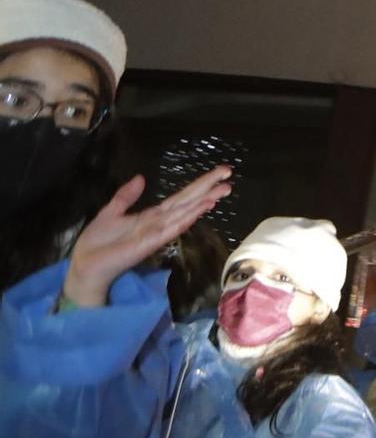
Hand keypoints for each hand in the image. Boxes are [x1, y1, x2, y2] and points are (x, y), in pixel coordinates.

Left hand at [63, 166, 232, 307]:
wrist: (84, 265)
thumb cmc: (96, 243)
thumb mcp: (111, 212)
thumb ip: (126, 196)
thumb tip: (142, 177)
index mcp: (152, 215)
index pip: (181, 197)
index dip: (200, 184)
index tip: (219, 172)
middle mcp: (160, 222)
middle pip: (189, 201)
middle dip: (209, 188)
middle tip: (229, 175)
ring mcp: (157, 232)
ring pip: (185, 213)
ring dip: (204, 202)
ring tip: (222, 190)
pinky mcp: (151, 243)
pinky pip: (172, 228)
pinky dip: (188, 217)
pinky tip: (201, 208)